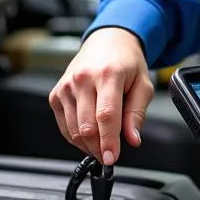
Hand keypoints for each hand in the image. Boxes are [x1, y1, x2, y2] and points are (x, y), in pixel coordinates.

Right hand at [48, 27, 152, 165]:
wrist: (107, 41)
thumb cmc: (126, 62)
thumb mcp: (143, 84)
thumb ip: (137, 114)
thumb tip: (132, 139)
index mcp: (108, 74)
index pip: (106, 115)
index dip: (109, 141)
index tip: (112, 158)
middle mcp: (83, 79)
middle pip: (87, 126)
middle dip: (99, 148)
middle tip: (110, 156)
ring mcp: (66, 86)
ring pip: (73, 130)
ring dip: (88, 145)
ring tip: (102, 145)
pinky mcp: (56, 93)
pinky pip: (64, 126)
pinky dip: (76, 137)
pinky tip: (89, 135)